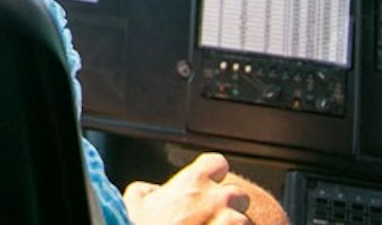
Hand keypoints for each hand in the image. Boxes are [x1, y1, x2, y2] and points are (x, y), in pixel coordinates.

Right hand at [124, 153, 251, 224]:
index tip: (209, 183)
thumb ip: (150, 189)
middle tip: (214, 218)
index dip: (215, 173)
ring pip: (245, 223)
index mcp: (193, 182)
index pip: (219, 162)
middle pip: (240, 195)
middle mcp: (215, 201)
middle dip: (231, 206)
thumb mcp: (136, 198)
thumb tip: (155, 193)